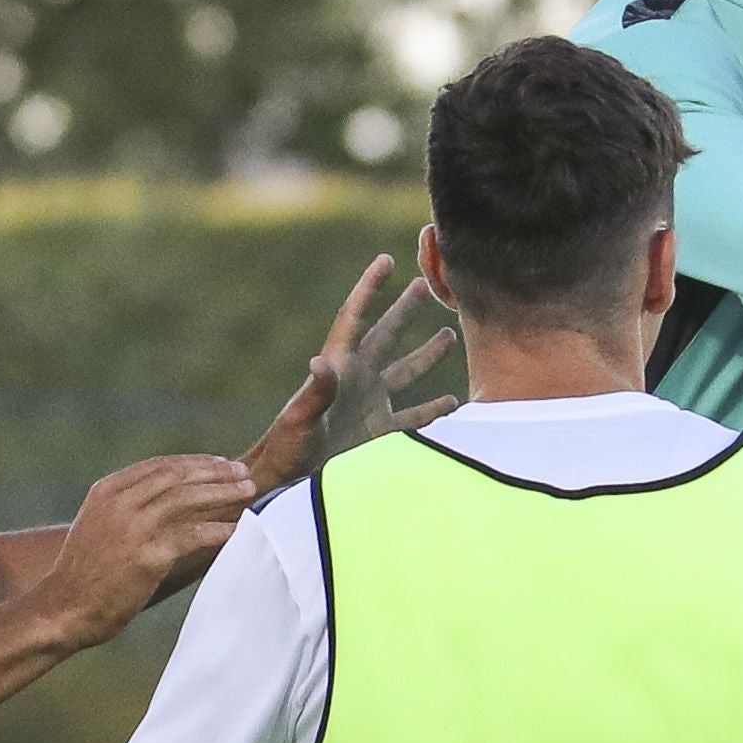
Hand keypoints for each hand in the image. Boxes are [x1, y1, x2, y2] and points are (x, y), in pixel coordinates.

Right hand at [41, 457, 254, 647]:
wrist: (64, 608)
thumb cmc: (87, 574)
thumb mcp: (101, 527)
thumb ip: (129, 509)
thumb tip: (170, 501)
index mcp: (107, 491)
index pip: (159, 466)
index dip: (194, 462)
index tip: (222, 464)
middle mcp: (119, 503)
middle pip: (177, 476)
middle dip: (215, 471)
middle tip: (244, 473)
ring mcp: (132, 527)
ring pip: (187, 498)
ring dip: (223, 493)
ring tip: (251, 492)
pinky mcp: (146, 555)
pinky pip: (193, 535)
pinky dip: (219, 530)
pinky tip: (240, 530)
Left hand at [242, 256, 462, 495]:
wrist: (290, 481)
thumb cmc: (286, 448)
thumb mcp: (299, 418)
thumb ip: (315, 392)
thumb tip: (321, 362)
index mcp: (338, 366)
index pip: (355, 318)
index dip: (369, 288)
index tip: (385, 261)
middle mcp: (358, 379)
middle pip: (388, 335)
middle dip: (406, 310)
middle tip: (426, 283)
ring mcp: (372, 404)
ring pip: (407, 371)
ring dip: (428, 354)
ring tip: (449, 335)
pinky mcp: (382, 433)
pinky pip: (416, 417)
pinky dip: (436, 410)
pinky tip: (455, 403)